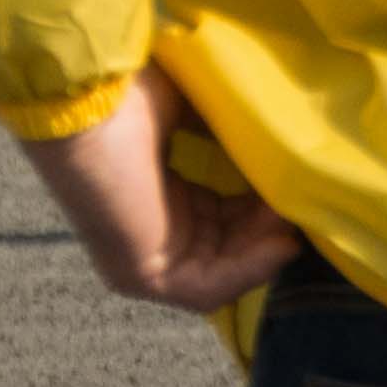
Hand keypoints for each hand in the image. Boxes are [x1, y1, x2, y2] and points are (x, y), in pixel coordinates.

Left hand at [21, 63, 302, 312]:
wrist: (85, 106)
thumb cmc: (126, 98)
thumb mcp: (188, 108)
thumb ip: (224, 124)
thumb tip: (269, 123)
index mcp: (152, 191)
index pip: (218, 214)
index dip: (258, 203)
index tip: (293, 183)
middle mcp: (146, 229)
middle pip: (224, 245)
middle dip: (266, 226)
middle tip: (301, 202)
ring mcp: (142, 258)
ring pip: (223, 269)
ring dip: (263, 246)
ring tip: (293, 216)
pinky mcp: (145, 275)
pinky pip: (210, 288)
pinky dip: (250, 268)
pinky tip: (281, 241)